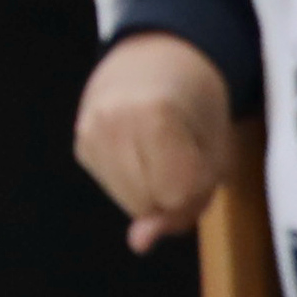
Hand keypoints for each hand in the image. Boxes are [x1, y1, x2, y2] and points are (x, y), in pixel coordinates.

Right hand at [77, 32, 232, 251]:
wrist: (160, 53)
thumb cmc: (198, 101)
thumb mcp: (216, 146)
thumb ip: (188, 200)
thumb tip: (138, 244)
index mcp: (156, 114)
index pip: (176, 195)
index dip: (198, 187)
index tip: (202, 157)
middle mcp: (112, 122)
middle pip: (149, 204)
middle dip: (174, 192)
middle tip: (184, 153)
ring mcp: (90, 131)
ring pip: (129, 203)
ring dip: (153, 190)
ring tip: (161, 150)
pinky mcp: (80, 142)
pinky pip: (112, 188)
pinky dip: (133, 179)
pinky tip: (140, 148)